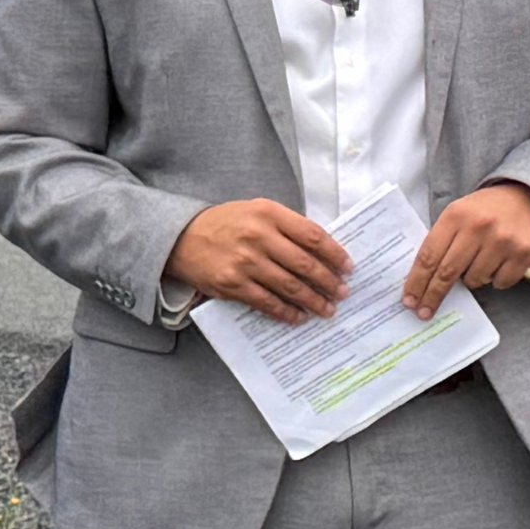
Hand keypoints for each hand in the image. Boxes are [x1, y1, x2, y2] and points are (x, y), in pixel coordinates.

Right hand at [166, 200, 349, 323]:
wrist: (182, 238)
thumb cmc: (226, 224)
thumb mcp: (257, 211)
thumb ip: (287, 226)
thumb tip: (324, 252)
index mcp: (268, 213)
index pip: (312, 235)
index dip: (335, 254)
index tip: (348, 267)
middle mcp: (258, 236)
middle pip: (305, 264)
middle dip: (328, 282)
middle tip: (343, 293)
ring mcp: (245, 262)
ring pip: (289, 286)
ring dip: (313, 301)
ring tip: (327, 309)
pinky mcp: (232, 285)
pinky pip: (267, 302)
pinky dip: (286, 312)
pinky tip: (298, 317)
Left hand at [405, 182, 529, 320]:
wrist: (527, 197)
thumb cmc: (485, 210)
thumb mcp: (458, 214)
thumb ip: (442, 240)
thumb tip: (423, 280)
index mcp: (456, 215)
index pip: (429, 256)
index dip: (416, 282)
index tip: (409, 300)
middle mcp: (479, 227)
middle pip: (447, 273)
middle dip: (433, 295)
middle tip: (424, 312)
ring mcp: (503, 241)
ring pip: (475, 280)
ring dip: (472, 279)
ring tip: (479, 262)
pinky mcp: (524, 254)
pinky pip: (500, 283)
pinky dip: (496, 279)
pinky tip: (499, 263)